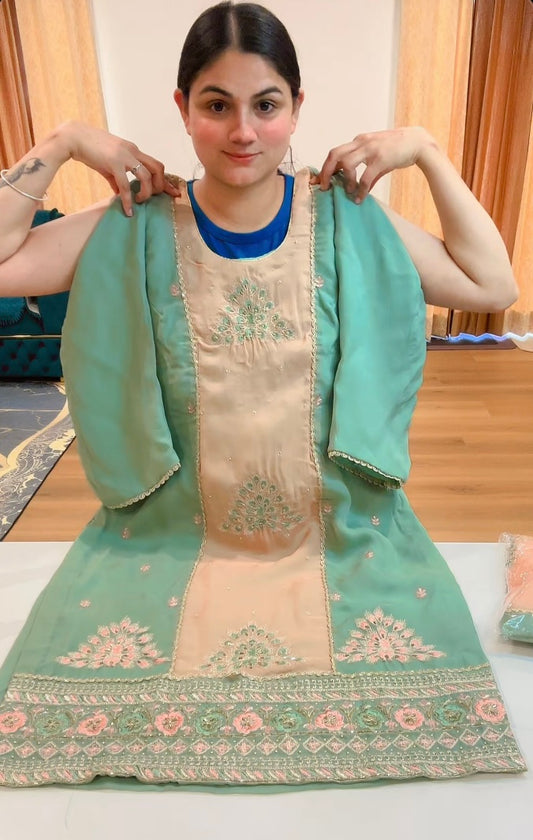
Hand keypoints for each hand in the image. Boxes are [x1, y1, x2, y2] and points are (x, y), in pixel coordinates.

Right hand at [57, 121, 180, 215]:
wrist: (72, 138)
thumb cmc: (89, 149)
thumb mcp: (107, 163)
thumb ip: (116, 178)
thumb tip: (120, 193)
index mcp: (133, 150)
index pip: (156, 164)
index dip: (166, 180)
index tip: (174, 192)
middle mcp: (133, 151)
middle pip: (158, 168)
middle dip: (160, 186)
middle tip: (153, 198)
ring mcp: (124, 156)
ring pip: (147, 176)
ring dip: (146, 193)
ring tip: (139, 202)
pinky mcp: (113, 162)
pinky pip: (126, 185)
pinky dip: (128, 200)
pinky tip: (128, 210)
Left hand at [314, 127, 436, 202]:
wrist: (418, 142)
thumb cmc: (398, 149)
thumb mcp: (378, 157)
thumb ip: (367, 171)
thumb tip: (360, 190)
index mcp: (359, 141)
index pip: (335, 152)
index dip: (325, 167)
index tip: (319, 181)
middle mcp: (362, 142)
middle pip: (335, 155)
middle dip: (326, 172)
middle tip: (325, 188)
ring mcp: (371, 149)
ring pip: (347, 164)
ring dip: (345, 181)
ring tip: (348, 193)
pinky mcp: (381, 159)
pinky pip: (365, 177)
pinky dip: (360, 190)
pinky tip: (360, 199)